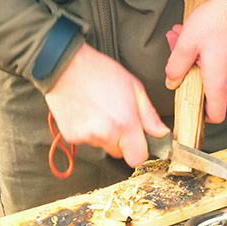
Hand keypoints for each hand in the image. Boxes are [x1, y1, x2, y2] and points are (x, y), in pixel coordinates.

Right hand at [44, 43, 169, 167]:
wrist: (65, 66)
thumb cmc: (100, 72)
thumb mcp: (134, 87)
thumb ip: (149, 115)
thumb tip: (161, 133)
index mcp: (124, 124)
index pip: (137, 158)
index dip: (140, 150)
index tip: (138, 141)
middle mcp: (105, 134)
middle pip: (119, 153)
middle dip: (122, 140)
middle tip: (117, 116)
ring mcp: (86, 137)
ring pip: (103, 145)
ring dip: (105, 134)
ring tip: (100, 109)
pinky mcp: (71, 136)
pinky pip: (86, 141)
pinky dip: (89, 131)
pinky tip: (87, 112)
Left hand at [163, 0, 226, 122]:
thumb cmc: (215, 22)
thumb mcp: (187, 43)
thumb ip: (175, 67)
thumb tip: (171, 82)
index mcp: (219, 82)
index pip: (215, 115)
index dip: (200, 115)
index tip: (187, 104)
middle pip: (208, 92)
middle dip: (188, 76)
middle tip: (175, 54)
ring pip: (211, 76)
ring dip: (194, 62)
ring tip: (181, 39)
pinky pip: (219, 66)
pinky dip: (205, 57)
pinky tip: (194, 38)